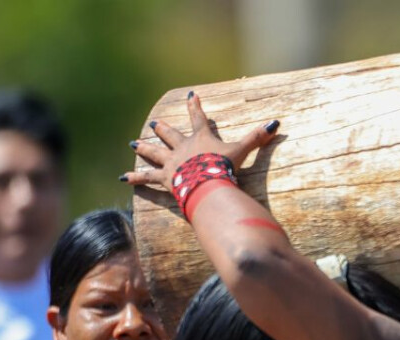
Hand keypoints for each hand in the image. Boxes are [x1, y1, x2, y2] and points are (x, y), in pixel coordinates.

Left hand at [123, 92, 279, 192]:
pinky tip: (123, 178)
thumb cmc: (225, 167)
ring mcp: (172, 163)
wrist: (208, 183)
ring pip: (154, 153)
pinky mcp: (165, 178)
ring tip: (133, 144)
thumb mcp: (242, 150)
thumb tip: (276, 124)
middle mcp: (182, 148)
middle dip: (162, 129)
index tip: (192, 95)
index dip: (195, 106)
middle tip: (153, 124)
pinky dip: (135, 177)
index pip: (198, 117)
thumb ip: (257, 137)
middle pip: (170, 135)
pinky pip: (147, 177)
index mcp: (201, 139)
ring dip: (145, 149)